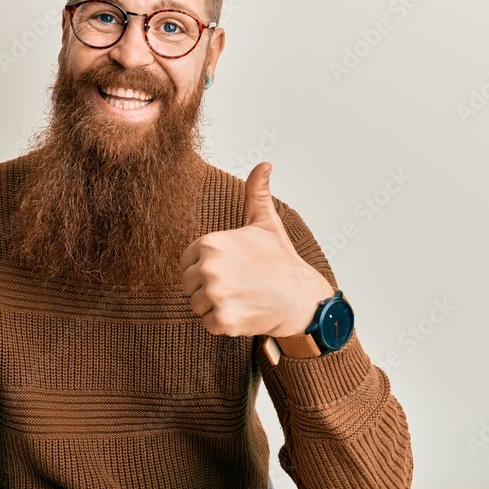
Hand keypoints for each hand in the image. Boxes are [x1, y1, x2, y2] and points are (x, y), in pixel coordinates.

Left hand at [179, 162, 333, 338]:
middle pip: (189, 285)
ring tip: (242, 297)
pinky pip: (207, 324)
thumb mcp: (266, 222)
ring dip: (215, 306)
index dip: (206, 268)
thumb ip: (256, 193)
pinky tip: (244, 312)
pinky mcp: (222, 319)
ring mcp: (215, 294)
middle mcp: (208, 267)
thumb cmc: (281, 261)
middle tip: (238, 285)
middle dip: (209, 288)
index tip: (230, 269)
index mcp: (210, 243)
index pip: (187, 262)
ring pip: (197, 305)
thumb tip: (264, 164)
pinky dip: (223, 324)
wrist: (302, 298)